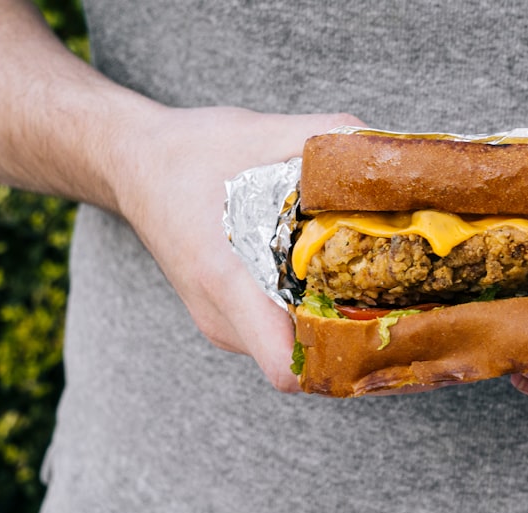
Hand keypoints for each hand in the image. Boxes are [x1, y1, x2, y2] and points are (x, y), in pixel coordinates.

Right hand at [112, 106, 362, 391]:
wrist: (132, 164)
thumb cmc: (189, 152)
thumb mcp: (258, 132)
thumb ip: (324, 137)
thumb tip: (385, 148)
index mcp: (225, 280)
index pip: (283, 366)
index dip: (338, 365)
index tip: (381, 338)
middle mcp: (221, 316)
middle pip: (300, 360)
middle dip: (348, 339)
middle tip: (394, 307)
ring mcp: (220, 323)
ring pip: (288, 348)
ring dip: (327, 325)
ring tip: (365, 288)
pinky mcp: (224, 318)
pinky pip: (274, 334)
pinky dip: (305, 316)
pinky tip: (327, 281)